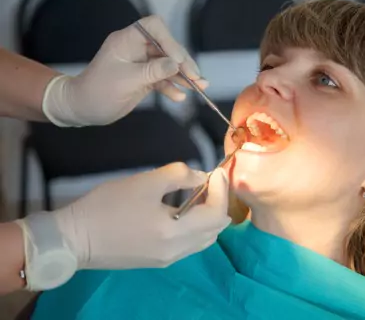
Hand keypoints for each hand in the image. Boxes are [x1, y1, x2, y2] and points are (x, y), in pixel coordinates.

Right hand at [19, 163, 230, 277]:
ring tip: (200, 195)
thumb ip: (179, 175)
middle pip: (215, 230)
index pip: (215, 214)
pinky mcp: (158, 261)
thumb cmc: (109, 206)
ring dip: (209, 217)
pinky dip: (196, 227)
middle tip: (211, 182)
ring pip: (205, 239)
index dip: (221, 190)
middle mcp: (178, 251)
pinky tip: (184, 211)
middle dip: (218, 203)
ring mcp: (168, 259)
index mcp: (176, 233)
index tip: (217, 172)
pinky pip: (190, 245)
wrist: (74, 238)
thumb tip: (201, 177)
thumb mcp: (145, 182)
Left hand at [42, 15, 206, 126]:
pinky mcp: (145, 79)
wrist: (84, 109)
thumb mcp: (127, 81)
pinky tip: (180, 97)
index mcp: (127, 40)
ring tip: (199, 87)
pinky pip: (163, 79)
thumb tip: (176, 64)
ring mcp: (142, 64)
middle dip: (183, 62)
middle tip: (196, 78)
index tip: (179, 60)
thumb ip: (153, 71)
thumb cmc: (98, 91)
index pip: (154, 27)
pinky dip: (173, 87)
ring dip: (183, 76)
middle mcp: (137, 49)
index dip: (170, 41)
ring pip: (168, 65)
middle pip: (167, 48)